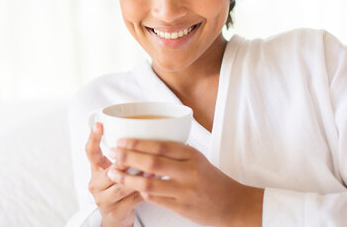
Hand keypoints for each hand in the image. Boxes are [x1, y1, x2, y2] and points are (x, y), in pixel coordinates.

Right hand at [85, 123, 143, 226]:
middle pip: (111, 168)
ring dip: (140, 175)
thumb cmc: (118, 187)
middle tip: (140, 151)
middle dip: (127, 160)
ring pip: (123, 185)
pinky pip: (133, 198)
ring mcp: (104, 199)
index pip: (91, 152)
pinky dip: (146, 189)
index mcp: (95, 170)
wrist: (116, 216)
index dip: (94, 138)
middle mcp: (96, 184)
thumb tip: (141, 131)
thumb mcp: (114, 169)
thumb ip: (123, 155)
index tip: (100, 124)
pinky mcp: (115, 211)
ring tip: (153, 167)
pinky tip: (155, 182)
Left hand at [107, 139, 263, 226]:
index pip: (161, 145)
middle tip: (113, 152)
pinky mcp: (183, 207)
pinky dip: (141, 192)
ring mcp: (186, 191)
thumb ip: (176, 153)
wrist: (233, 203)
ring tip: (114, 173)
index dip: (139, 142)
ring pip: (150, 183)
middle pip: (152, 162)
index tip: (122, 139)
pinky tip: (132, 187)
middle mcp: (189, 171)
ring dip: (128, 178)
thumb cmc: (212, 180)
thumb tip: (146, 143)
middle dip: (128, 156)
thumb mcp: (197, 159)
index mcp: (192, 155)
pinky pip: (156, 199)